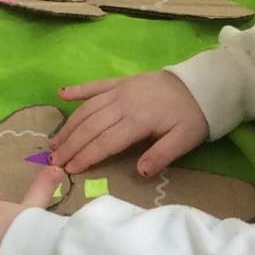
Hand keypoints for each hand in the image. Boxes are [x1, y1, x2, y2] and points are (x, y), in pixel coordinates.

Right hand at [52, 71, 209, 175]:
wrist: (201, 85)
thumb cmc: (192, 116)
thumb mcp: (184, 140)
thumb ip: (162, 156)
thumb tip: (141, 172)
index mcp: (138, 120)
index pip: (105, 141)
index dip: (87, 156)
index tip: (70, 169)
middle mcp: (124, 103)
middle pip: (90, 126)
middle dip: (70, 145)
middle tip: (54, 161)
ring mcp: (120, 90)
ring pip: (88, 108)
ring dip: (69, 125)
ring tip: (54, 143)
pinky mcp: (121, 81)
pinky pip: (95, 85)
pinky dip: (78, 89)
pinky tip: (61, 94)